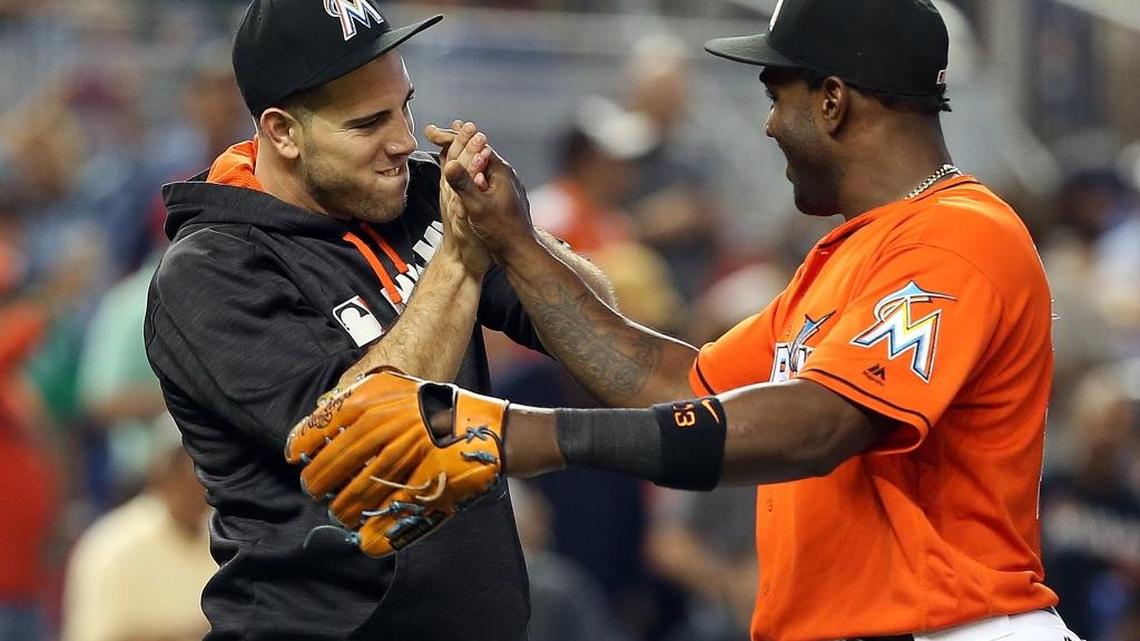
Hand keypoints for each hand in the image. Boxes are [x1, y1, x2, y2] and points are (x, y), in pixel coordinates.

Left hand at [285, 369, 507, 557]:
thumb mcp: (392, 386)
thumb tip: (312, 432)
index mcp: (368, 403)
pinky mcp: (420, 490)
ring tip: (341, 513)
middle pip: (327, 472)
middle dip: (317, 486)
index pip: (316, 432)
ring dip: (341, 511)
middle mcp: (380, 430)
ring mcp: (399, 462)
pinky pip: (384, 522)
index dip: (301, 450)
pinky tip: (365, 537)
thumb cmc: (433, 407)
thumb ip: (352, 400)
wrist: (484, 429)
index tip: (296, 459)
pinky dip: (371, 536)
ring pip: (350, 500)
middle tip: (316, 492)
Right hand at [425, 122, 534, 260]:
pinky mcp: (502, 195)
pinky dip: (470, 167)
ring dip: (463, 152)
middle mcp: (504, 174)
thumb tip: (449, 163)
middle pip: (478, 150)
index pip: (474, 144)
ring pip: (480, 162)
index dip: (452, 136)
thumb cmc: (501, 231)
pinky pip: (483, 174)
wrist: (520, 252)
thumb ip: (463, 185)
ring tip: (449, 145)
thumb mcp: (478, 207)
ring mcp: (504, 184)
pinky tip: (465, 172)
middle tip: (437, 131)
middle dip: (457, 140)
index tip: (433, 132)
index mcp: (500, 171)